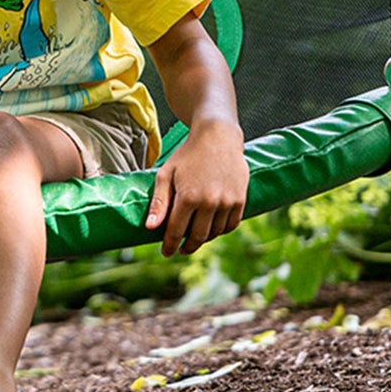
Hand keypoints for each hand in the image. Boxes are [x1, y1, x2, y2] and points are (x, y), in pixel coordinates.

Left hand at [145, 120, 247, 256]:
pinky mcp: (240, 201)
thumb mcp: (166, 174)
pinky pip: (230, 226)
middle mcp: (210, 202)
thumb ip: (158, 202)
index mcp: (188, 197)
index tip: (165, 253)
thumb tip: (150, 228)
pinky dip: (220, 231)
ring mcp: (227, 202)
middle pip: (197, 236)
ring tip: (194, 237)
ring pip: (214, 233)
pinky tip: (211, 228)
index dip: (170, 244)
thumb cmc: (187, 155)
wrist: (218, 138)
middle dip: (187, 246)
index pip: (176, 230)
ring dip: (203, 239)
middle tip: (180, 250)